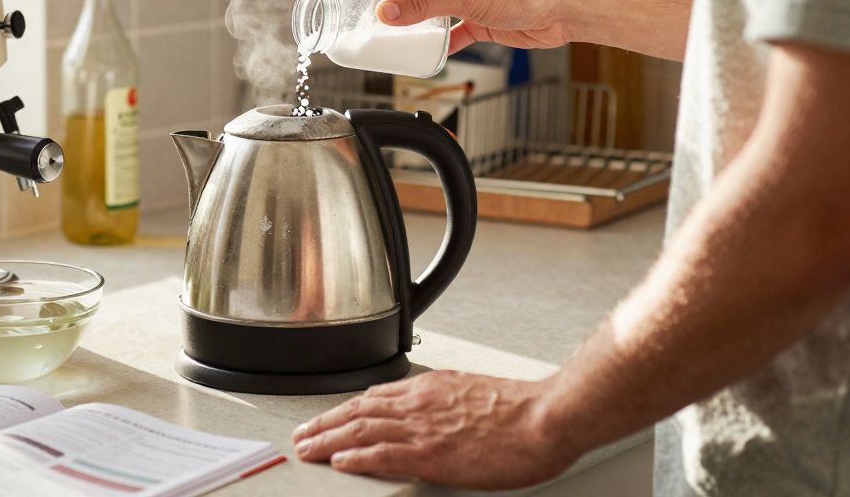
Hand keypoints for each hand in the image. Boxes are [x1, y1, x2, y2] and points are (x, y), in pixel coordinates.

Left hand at [291, 370, 580, 489]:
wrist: (546, 417)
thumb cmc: (523, 409)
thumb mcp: (475, 392)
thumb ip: (448, 400)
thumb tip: (439, 411)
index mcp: (430, 388)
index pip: (375, 397)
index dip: (347, 408)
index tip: (332, 418)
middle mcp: (419, 403)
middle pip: (358, 411)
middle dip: (326, 423)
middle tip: (303, 435)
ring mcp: (422, 428)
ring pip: (361, 430)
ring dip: (328, 440)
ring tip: (307, 449)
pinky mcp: (430, 454)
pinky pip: (382, 454)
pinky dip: (356, 457)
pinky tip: (339, 462)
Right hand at [368, 0, 573, 52]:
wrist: (558, 10)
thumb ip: (422, 6)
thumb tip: (387, 13)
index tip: (361, 3)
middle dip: (394, 10)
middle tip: (373, 28)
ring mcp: (466, 0)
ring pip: (430, 14)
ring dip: (415, 28)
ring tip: (393, 43)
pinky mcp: (478, 20)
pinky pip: (450, 33)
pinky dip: (438, 44)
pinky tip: (427, 56)